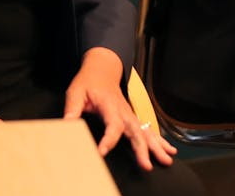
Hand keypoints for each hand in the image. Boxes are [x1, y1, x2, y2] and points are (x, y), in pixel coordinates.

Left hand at [63, 48, 176, 169]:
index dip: (108, 139)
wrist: (103, 70)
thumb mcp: (76, 93)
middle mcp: (124, 111)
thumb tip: (67, 125)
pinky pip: (148, 130)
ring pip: (145, 131)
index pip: (112, 124)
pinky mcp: (132, 117)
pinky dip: (159, 140)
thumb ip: (72, 109)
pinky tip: (168, 150)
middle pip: (135, 131)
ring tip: (166, 159)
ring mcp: (130, 114)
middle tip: (147, 164)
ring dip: (156, 146)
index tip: (102, 152)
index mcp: (110, 105)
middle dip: (142, 148)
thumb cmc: (89, 82)